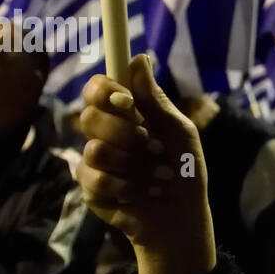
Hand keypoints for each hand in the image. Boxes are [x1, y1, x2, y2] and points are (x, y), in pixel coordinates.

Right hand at [77, 55, 215, 273]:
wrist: (182, 215)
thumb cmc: (185, 169)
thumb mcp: (180, 132)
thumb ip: (156, 100)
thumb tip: (140, 58)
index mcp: (124, 114)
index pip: (96, 89)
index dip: (104, 91)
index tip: (126, 103)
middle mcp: (104, 133)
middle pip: (89, 117)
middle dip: (128, 135)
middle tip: (156, 149)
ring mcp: (94, 162)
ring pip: (95, 150)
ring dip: (135, 165)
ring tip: (160, 175)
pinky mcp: (91, 189)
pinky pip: (95, 180)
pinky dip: (128, 188)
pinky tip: (144, 194)